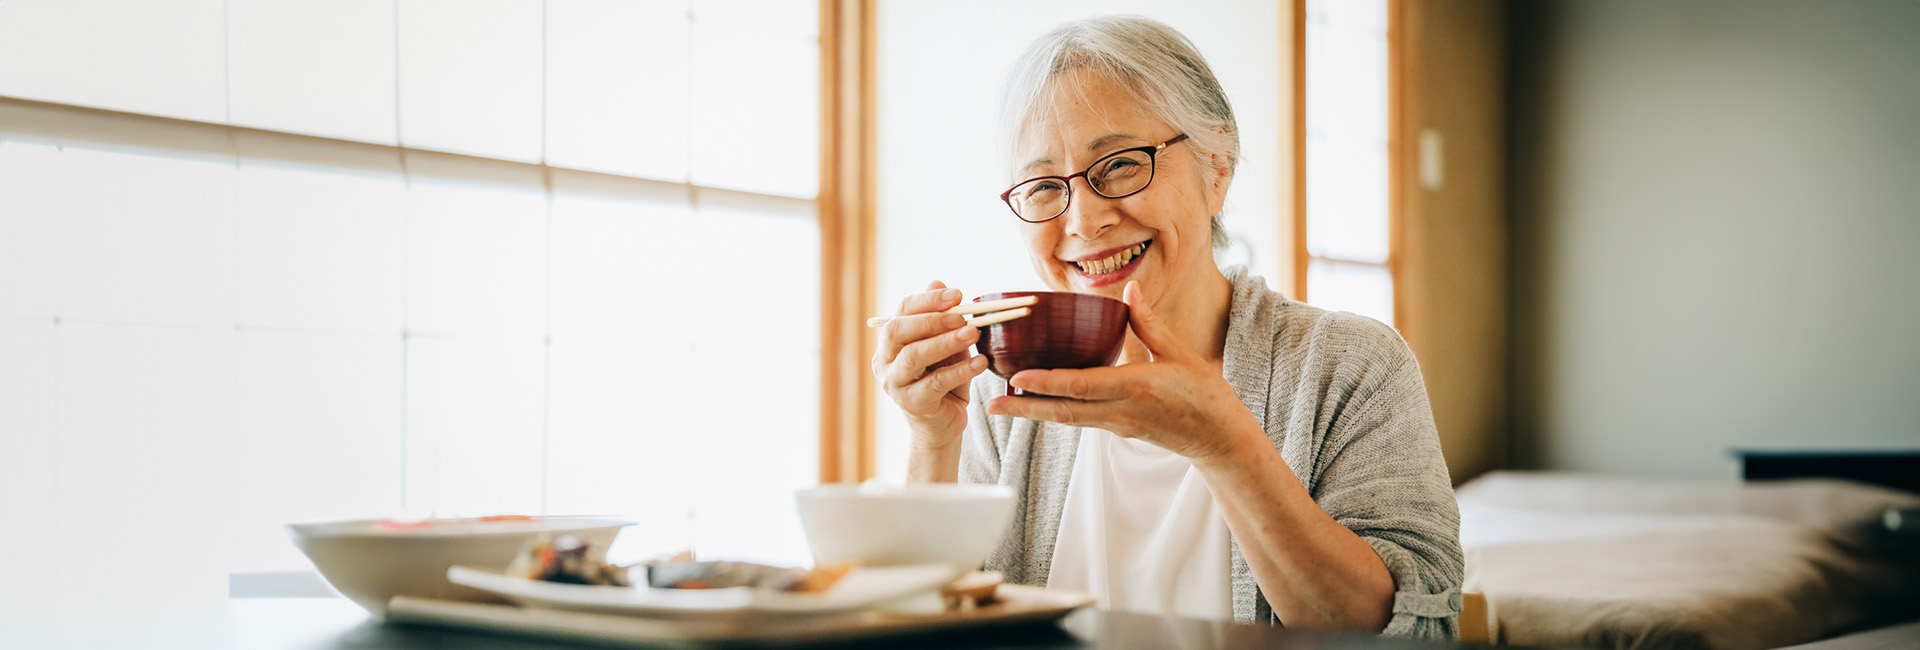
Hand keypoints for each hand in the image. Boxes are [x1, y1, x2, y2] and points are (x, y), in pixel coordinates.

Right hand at [873, 280, 991, 450]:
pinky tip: (980, 362)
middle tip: (962, 315)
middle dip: (931, 319)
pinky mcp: (912, 404)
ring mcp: (894, 384)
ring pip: (914, 356)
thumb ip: (942, 319)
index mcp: (890, 342)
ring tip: (973, 332)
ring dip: (945, 342)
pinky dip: (960, 370)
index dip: (928, 299)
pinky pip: (935, 383)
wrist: (943, 424)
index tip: (958, 294)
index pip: (901, 311)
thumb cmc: (944, 380)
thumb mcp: (946, 345)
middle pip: (897, 331)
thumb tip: (939, 281)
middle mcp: (884, 361)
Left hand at [985, 281, 1259, 463]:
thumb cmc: (1204, 393)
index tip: (1018, 378)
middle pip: (1063, 412)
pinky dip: (1056, 411)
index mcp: (1136, 388)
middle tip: (991, 405)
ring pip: (1068, 420)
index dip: (1048, 383)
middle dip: (1025, 409)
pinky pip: (1080, 420)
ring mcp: (1117, 425)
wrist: (1219, 439)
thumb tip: (1127, 289)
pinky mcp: (1117, 430)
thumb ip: (1148, 323)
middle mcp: (1120, 411)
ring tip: (1002, 405)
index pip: (1083, 386)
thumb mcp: (1179, 353)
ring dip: (1034, 413)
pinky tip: (1037, 403)